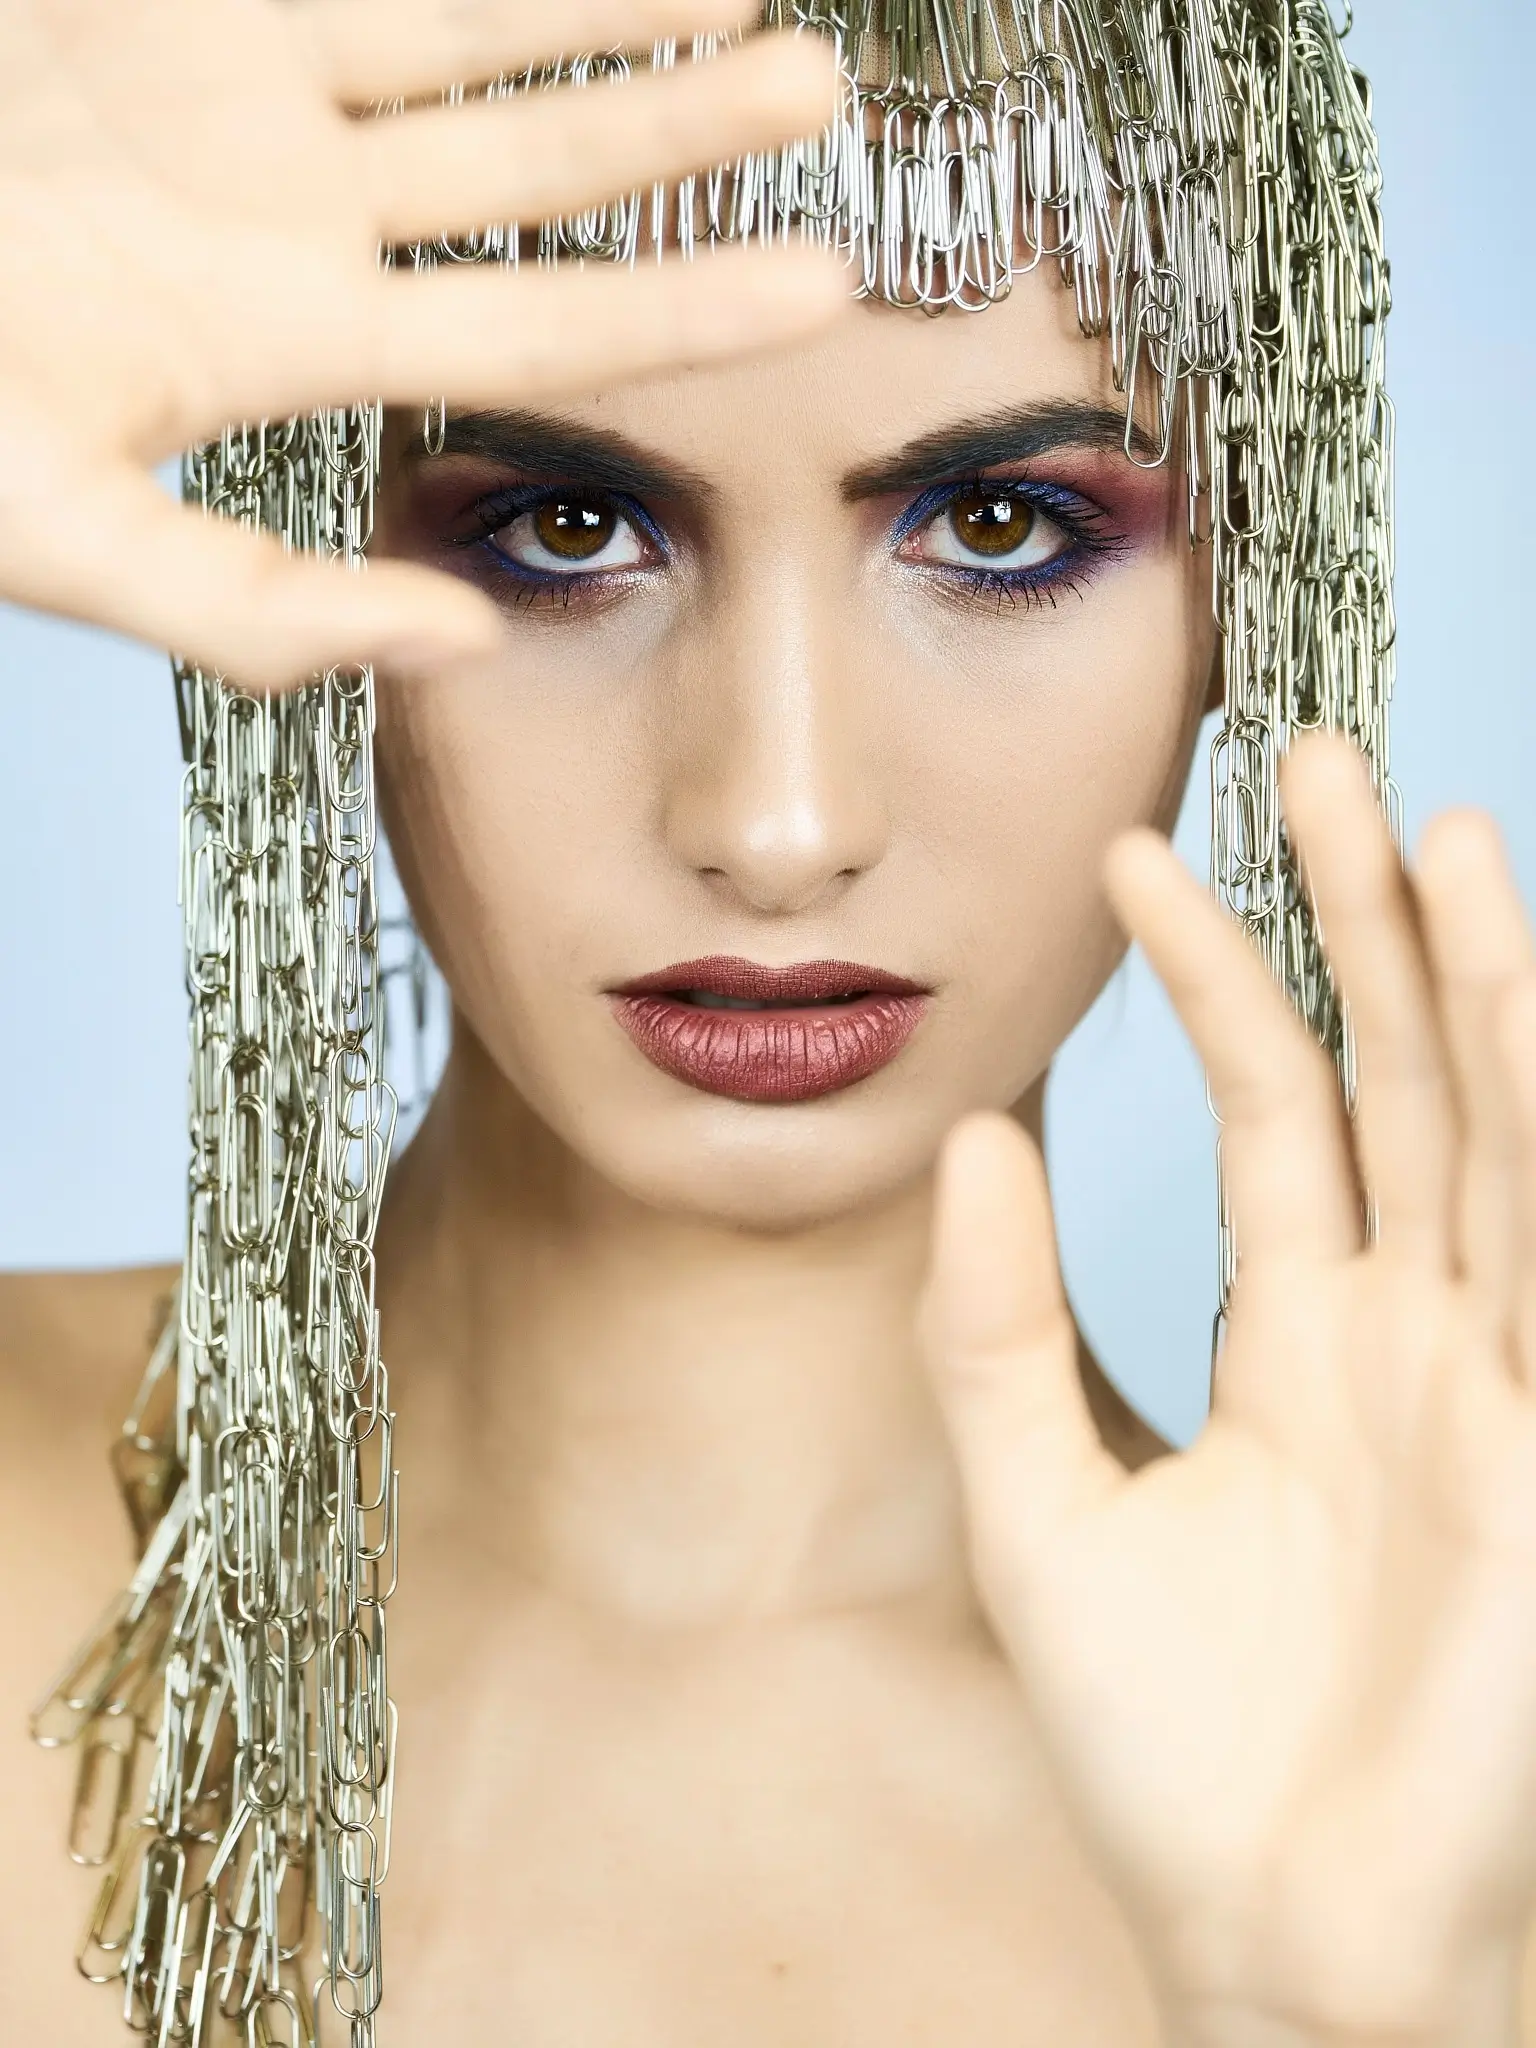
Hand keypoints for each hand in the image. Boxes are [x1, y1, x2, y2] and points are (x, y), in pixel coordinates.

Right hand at [0, 0, 839, 687]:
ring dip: (601, 2)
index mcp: (289, 339)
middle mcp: (292, 214)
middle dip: (677, 128)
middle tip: (827, 91)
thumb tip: (463, 645)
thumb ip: (255, 610)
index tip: (821, 295)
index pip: (531, 335)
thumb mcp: (64, 535)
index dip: (677, 312)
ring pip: (463, 32)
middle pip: (532, 172)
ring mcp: (234, 87)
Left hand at [921, 732, 1535, 2047]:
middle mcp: (1407, 1336)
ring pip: (1490, 1136)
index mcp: (1297, 1342)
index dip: (1211, 979)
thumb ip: (992, 1328)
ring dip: (1473, 981)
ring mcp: (1489, 1384)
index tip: (1129, 856)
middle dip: (1364, 923)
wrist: (1272, 1935)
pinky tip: (1517, 992)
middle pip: (1398, 1081)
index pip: (1269, 1110)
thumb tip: (969, 1137)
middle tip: (1311, 753)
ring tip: (1427, 823)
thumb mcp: (1035, 1507)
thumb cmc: (1165, 1750)